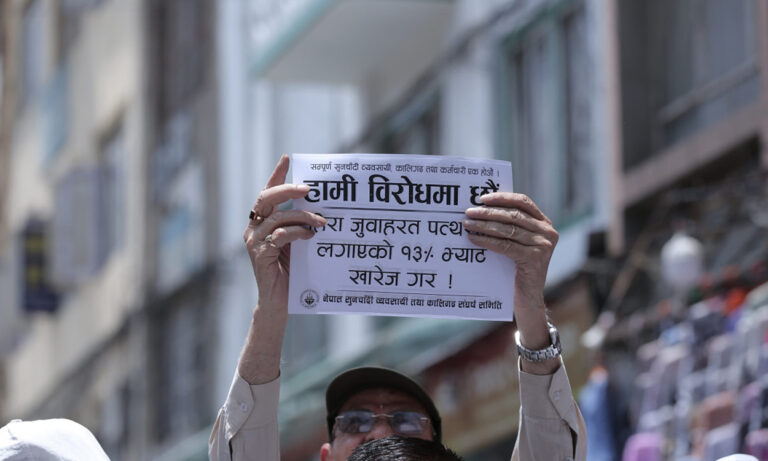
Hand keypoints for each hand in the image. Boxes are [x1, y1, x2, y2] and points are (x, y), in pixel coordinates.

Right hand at [239, 155, 325, 383]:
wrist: (281, 304)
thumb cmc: (293, 273)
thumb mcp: (299, 243)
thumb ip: (302, 225)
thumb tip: (322, 207)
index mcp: (262, 222)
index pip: (267, 192)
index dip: (276, 174)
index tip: (287, 157)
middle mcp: (254, 229)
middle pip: (266, 198)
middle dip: (288, 189)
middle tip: (309, 189)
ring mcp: (254, 242)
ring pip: (278, 217)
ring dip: (303, 216)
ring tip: (321, 222)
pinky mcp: (260, 256)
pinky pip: (280, 236)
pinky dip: (297, 233)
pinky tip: (311, 237)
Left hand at [463, 192, 559, 373]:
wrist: (528, 298)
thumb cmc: (517, 268)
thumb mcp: (518, 243)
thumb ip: (509, 226)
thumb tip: (481, 208)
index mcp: (545, 223)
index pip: (523, 202)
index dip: (502, 197)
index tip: (482, 198)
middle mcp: (548, 232)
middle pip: (513, 215)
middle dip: (488, 212)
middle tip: (468, 212)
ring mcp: (543, 246)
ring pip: (507, 229)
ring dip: (484, 226)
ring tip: (467, 224)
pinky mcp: (534, 259)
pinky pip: (505, 245)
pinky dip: (487, 241)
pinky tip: (473, 239)